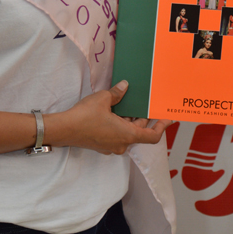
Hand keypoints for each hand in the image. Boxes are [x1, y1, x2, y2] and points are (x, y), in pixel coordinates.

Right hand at [46, 81, 171, 154]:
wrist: (65, 129)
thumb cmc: (85, 116)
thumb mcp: (103, 99)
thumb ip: (117, 94)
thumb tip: (125, 86)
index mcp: (127, 135)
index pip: (152, 136)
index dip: (162, 127)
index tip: (168, 119)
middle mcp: (122, 144)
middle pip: (139, 132)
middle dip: (143, 118)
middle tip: (146, 104)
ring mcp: (111, 146)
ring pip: (127, 133)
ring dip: (130, 121)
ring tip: (129, 104)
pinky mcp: (102, 145)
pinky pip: (117, 135)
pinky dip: (120, 125)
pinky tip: (114, 111)